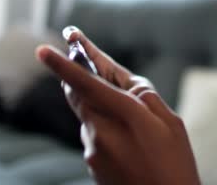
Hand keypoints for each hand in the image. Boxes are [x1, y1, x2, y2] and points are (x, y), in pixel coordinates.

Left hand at [35, 29, 200, 184]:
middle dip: (80, 79)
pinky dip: (105, 128)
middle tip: (89, 65)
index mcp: (126, 115)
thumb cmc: (176, 165)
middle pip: (79, 95)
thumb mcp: (171, 124)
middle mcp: (103, 132)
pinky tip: (129, 145)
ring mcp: (93, 150)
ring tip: (135, 128)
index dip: (62, 66)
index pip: (86, 84)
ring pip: (87, 114)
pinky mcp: (91, 164)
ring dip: (99, 106)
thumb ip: (145, 97)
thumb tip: (120, 81)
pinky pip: (93, 135)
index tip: (41, 50)